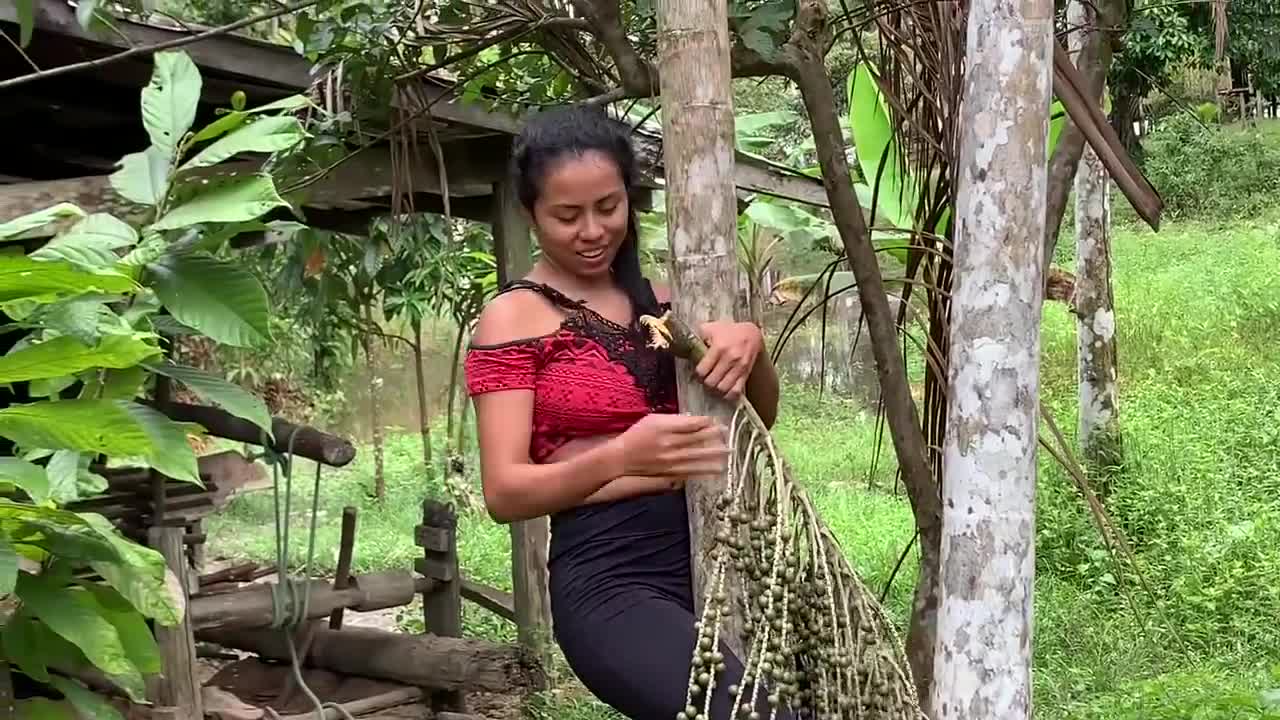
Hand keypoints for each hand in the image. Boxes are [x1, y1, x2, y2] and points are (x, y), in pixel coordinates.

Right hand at [614, 413, 728, 477]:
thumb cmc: (638, 435)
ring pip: (697, 457)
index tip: (717, 421)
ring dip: (714, 455)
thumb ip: (673, 419)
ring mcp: (670, 460)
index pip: (691, 424)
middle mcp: (669, 444)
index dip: (706, 422)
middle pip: (697, 439)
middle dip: (714, 436)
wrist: (623, 458)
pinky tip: (716, 471)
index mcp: (665, 428)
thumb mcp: (653, 420)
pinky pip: (691, 472)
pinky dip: (704, 471)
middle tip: (728, 433)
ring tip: (729, 453)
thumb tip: (694, 419)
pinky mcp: (670, 472)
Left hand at [695, 321, 763, 400]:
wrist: (752, 333)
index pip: (702, 370)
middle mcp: (730, 358)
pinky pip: (736, 390)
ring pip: (723, 388)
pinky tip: (723, 391)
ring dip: (715, 390)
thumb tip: (683, 344)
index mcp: (719, 347)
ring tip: (712, 385)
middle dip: (705, 383)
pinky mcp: (746, 373)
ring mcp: (739, 367)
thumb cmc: (729, 331)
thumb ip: (697, 336)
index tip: (697, 373)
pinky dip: (728, 395)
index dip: (697, 374)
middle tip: (704, 380)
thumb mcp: (711, 327)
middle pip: (711, 382)